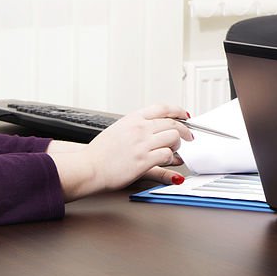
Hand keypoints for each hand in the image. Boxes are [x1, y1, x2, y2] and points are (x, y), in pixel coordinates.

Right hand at [49, 104, 193, 200]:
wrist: (87, 167)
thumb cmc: (99, 153)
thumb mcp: (118, 130)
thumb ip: (137, 126)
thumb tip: (154, 128)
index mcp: (133, 118)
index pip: (162, 108)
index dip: (178, 110)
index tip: (185, 115)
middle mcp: (139, 128)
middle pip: (172, 123)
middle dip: (184, 131)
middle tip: (188, 137)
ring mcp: (142, 144)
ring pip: (173, 137)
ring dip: (177, 145)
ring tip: (174, 150)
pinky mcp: (144, 160)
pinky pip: (167, 155)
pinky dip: (171, 158)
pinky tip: (167, 161)